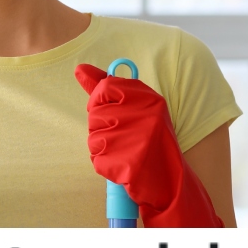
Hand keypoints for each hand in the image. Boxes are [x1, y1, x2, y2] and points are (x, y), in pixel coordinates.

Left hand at [75, 64, 222, 227]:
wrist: (168, 178)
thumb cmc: (149, 138)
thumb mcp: (137, 106)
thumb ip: (107, 87)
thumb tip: (79, 69)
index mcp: (149, 99)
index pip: (106, 87)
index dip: (102, 99)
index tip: (112, 108)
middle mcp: (143, 117)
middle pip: (96, 113)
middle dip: (103, 125)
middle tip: (124, 134)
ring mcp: (133, 141)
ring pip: (94, 136)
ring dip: (103, 145)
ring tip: (125, 149)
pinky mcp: (124, 164)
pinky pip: (97, 158)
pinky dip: (105, 163)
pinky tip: (123, 163)